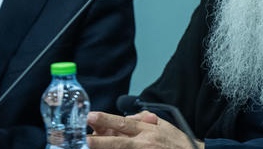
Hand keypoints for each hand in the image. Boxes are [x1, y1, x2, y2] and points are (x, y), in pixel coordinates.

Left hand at [87, 111, 203, 148]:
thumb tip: (127, 118)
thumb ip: (144, 119)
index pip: (123, 123)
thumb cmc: (178, 143)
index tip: (90, 116)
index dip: (106, 120)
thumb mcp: (164, 125)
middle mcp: (144, 144)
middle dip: (98, 142)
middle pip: (117, 142)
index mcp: (147, 131)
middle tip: (83, 140)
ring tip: (90, 147)